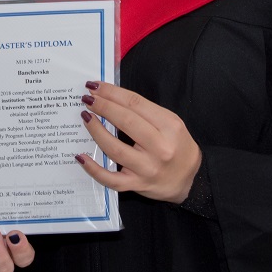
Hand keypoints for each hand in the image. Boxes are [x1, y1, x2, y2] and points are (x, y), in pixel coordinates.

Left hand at [76, 81, 201, 203]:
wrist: (190, 179)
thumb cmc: (177, 146)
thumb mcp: (170, 123)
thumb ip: (144, 111)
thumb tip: (111, 97)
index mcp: (169, 126)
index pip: (136, 104)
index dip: (112, 93)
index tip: (95, 86)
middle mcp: (160, 147)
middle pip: (126, 122)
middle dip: (103, 106)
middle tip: (88, 98)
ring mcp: (148, 168)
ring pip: (115, 149)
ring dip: (96, 131)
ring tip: (86, 117)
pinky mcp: (137, 185)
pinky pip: (112, 179)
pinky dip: (94, 169)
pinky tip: (81, 157)